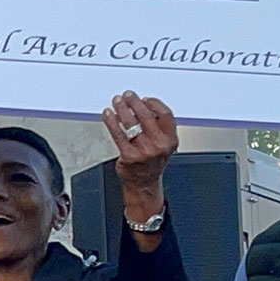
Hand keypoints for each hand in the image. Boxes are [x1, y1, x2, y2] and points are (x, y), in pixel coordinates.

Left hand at [101, 92, 177, 213]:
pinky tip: (108, 115)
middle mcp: (159, 145)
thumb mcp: (164, 145)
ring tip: (117, 102)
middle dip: (134, 102)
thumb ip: (159, 127)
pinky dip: (111, 121)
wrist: (144, 184)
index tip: (144, 98)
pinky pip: (118, 134)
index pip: (165, 114)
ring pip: (131, 123)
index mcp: (170, 140)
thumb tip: (144, 106)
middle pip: (146, 115)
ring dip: (122, 109)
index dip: (153, 103)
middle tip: (127, 96)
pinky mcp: (129, 155)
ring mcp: (144, 151)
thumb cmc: (152, 162)